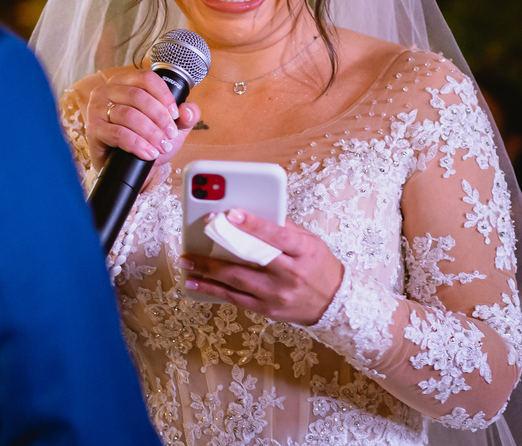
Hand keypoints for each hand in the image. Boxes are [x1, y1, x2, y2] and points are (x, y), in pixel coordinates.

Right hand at [85, 66, 200, 168]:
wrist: (128, 164)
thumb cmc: (147, 138)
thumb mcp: (172, 126)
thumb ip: (185, 116)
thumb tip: (187, 111)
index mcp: (125, 81)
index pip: (146, 78)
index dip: (164, 96)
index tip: (175, 115)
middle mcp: (107, 90)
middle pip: (138, 97)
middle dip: (159, 118)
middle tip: (170, 135)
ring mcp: (97, 109)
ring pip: (129, 115)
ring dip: (150, 132)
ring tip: (161, 145)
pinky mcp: (93, 129)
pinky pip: (118, 134)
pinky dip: (138, 144)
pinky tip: (149, 153)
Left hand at [181, 209, 343, 325]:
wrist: (334, 303)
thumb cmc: (319, 266)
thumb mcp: (310, 241)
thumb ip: (284, 227)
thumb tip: (253, 213)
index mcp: (303, 252)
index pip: (276, 236)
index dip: (253, 224)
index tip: (230, 213)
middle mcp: (290, 274)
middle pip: (250, 260)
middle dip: (219, 250)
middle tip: (196, 241)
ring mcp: (277, 294)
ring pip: (237, 282)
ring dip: (208, 272)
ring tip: (187, 263)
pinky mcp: (267, 310)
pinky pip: (236, 299)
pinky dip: (213, 290)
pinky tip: (196, 284)